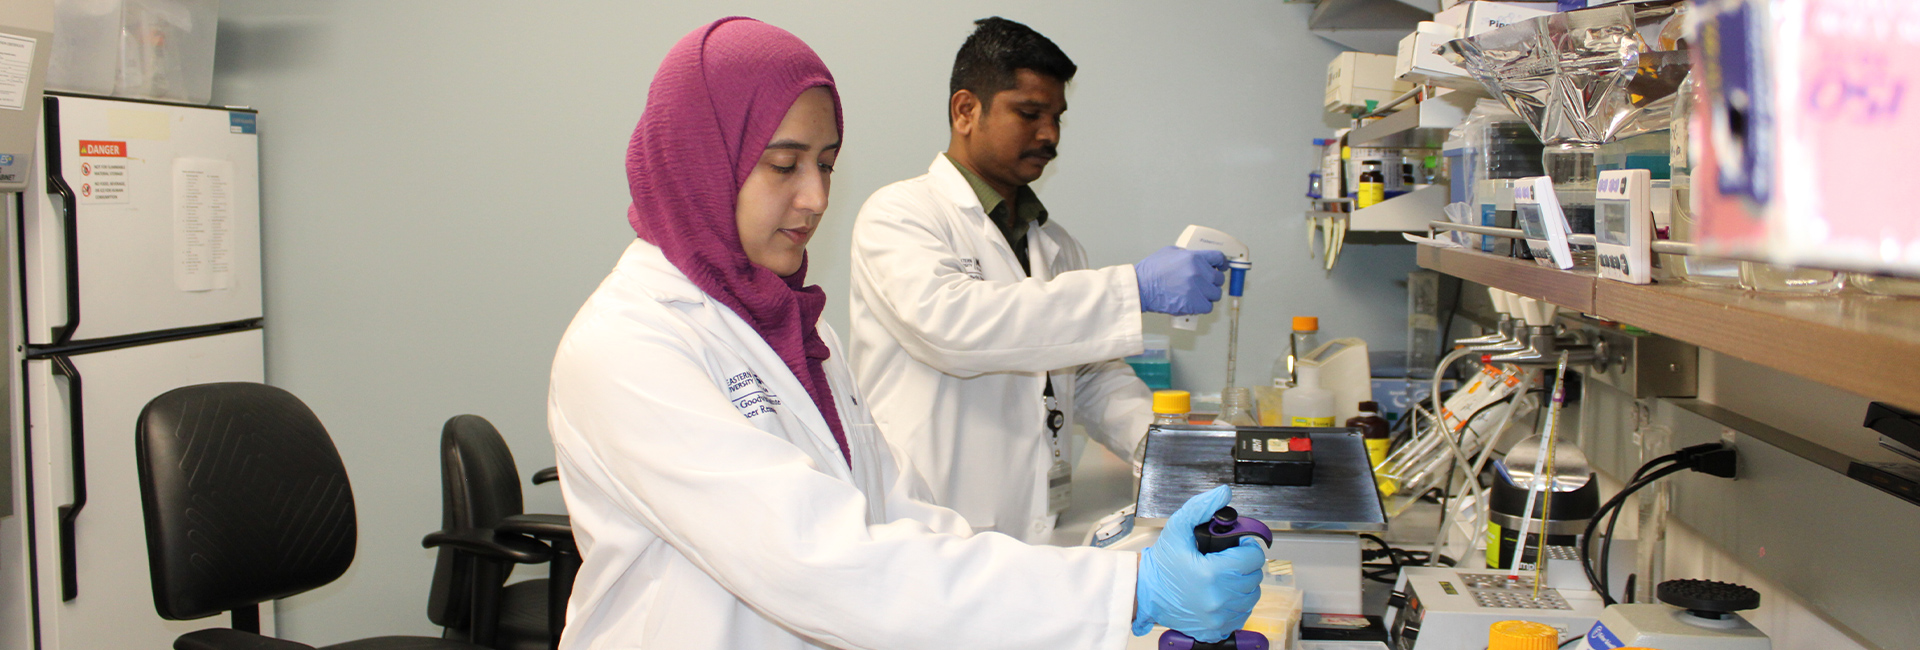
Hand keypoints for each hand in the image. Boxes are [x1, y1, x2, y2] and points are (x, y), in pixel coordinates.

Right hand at [1132, 485, 1264, 640]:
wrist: (1146, 593)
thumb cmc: (1162, 564)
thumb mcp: (1177, 528)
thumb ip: (1201, 508)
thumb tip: (1223, 494)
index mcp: (1211, 573)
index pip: (1253, 557)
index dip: (1246, 547)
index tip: (1236, 546)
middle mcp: (1217, 599)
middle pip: (1254, 576)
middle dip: (1244, 564)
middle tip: (1228, 559)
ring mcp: (1218, 617)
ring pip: (1252, 596)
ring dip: (1243, 584)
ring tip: (1225, 576)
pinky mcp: (1216, 628)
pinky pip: (1242, 614)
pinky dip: (1236, 603)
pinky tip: (1221, 593)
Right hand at [1134, 247, 1227, 314]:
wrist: (1140, 288)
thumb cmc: (1150, 271)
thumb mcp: (1169, 252)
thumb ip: (1187, 254)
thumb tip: (1198, 259)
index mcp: (1194, 257)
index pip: (1218, 258)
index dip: (1222, 263)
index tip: (1222, 267)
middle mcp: (1198, 272)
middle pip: (1218, 278)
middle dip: (1213, 281)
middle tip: (1204, 284)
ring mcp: (1197, 289)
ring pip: (1215, 294)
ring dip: (1208, 295)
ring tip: (1197, 295)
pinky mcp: (1193, 304)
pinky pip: (1208, 307)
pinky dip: (1202, 306)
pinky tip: (1194, 303)